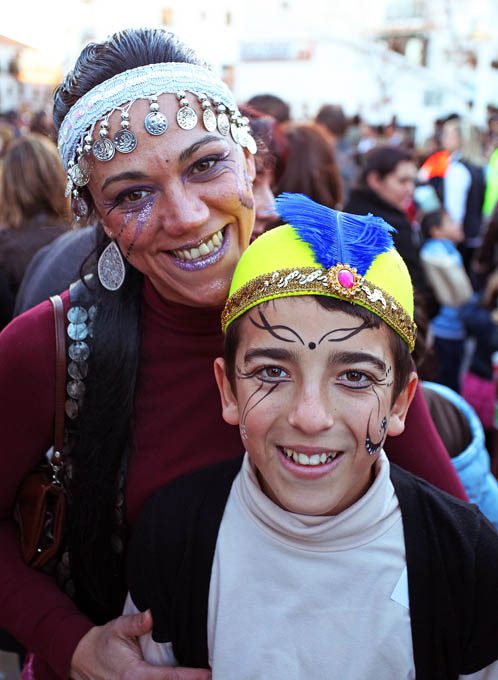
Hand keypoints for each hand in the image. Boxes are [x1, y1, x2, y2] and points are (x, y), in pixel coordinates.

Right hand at [70, 610, 211, 679]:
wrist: (82, 660)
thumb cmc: (103, 643)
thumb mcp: (117, 628)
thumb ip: (136, 623)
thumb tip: (151, 615)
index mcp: (134, 675)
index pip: (169, 678)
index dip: (191, 677)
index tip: (209, 674)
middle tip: (215, 675)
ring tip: (204, 678)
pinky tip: (184, 679)